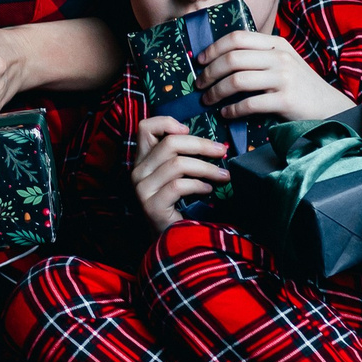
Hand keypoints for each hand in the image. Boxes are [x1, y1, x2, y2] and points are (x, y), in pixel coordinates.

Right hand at [131, 115, 228, 232]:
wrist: (172, 238)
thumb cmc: (179, 204)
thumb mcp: (179, 175)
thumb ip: (182, 156)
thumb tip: (213, 143)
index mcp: (143, 160)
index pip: (145, 128)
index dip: (167, 122)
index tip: (188, 130)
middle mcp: (138, 171)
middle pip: (170, 143)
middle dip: (201, 145)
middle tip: (222, 151)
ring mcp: (142, 189)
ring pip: (177, 164)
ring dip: (207, 168)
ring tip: (223, 176)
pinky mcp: (151, 205)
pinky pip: (179, 186)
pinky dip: (198, 185)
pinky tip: (209, 190)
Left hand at [193, 31, 353, 124]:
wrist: (331, 108)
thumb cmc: (301, 87)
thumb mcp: (284, 62)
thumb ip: (260, 57)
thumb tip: (221, 60)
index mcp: (277, 43)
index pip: (237, 37)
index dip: (214, 48)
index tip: (200, 61)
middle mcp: (280, 57)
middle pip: (232, 58)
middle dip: (209, 72)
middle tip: (199, 84)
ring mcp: (284, 78)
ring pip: (236, 80)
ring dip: (216, 91)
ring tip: (207, 100)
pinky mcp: (285, 100)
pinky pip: (249, 103)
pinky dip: (232, 110)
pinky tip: (226, 113)